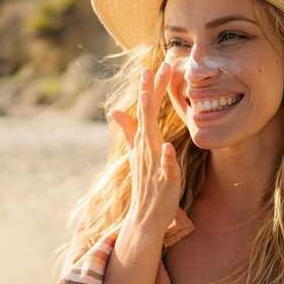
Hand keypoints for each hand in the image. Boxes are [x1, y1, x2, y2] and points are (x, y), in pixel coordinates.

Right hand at [109, 62, 181, 234]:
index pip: (146, 109)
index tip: (154, 65)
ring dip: (149, 118)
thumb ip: (127, 131)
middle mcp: (146, 148)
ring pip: (151, 137)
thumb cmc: (145, 183)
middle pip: (147, 116)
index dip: (151, 88)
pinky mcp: (164, 180)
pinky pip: (165, 167)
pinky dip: (165, 158)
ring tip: (150, 98)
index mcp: (143, 141)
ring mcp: (153, 163)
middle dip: (150, 92)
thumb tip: (115, 111)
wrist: (144, 218)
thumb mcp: (136, 153)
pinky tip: (168, 147)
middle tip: (155, 68)